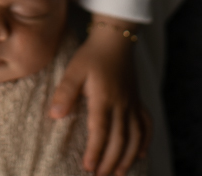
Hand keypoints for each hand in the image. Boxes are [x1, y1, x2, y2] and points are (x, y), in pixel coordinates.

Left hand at [49, 15, 150, 175]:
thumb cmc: (92, 55)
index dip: (96, 152)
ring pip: (135, 136)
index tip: (88, 168)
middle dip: (109, 162)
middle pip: (119, 140)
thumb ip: (65, 93)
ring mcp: (132, 103)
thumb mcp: (73, 70)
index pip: (101, 131)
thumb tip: (55, 115)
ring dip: (128, 157)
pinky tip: (141, 154)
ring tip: (118, 173)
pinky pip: (146, 124)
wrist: (115, 39)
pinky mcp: (138, 101)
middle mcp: (122, 104)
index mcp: (104, 98)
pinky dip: (145, 141)